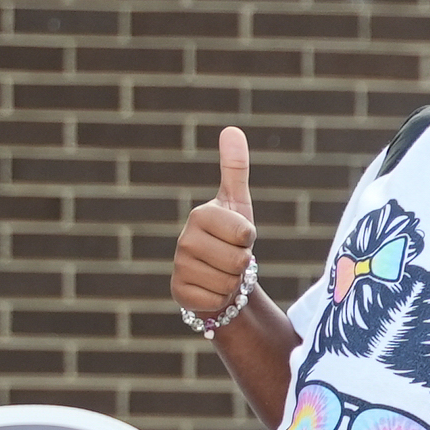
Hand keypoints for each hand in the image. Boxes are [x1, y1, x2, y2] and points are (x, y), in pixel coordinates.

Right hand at [174, 126, 257, 324]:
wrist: (216, 275)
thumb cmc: (229, 237)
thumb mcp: (237, 204)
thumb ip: (235, 168)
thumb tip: (231, 129)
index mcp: (200, 215)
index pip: (244, 234)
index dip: (249, 239)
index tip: (239, 236)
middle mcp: (184, 240)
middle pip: (239, 260)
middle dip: (243, 263)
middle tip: (232, 258)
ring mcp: (179, 267)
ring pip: (229, 283)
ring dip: (233, 282)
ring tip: (223, 272)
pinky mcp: (179, 293)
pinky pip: (216, 300)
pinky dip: (220, 299)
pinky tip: (212, 289)